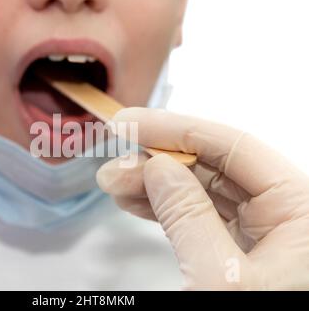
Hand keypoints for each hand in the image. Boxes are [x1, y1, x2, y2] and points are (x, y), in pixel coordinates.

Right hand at [97, 108, 308, 289]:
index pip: (232, 147)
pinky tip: (136, 202)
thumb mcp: (221, 279)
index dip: (175, 130)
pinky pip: (199, 217)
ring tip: (114, 184)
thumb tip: (158, 168)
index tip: (129, 124)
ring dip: (154, 184)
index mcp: (301, 210)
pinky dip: (164, 208)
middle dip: (157, 161)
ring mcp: (262, 234)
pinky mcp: (240, 253)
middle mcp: (286, 215)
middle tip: (112, 164)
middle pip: (213, 167)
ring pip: (202, 191)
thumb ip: (188, 217)